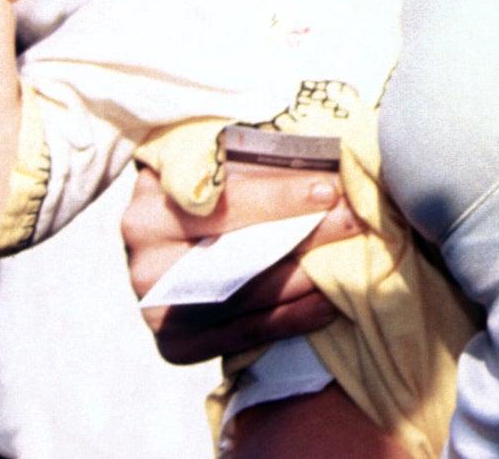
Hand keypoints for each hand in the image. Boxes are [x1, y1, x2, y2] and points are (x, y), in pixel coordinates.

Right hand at [123, 162, 360, 363]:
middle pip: (236, 251)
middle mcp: (144, 258)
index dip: (275, 196)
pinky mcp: (175, 346)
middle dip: (305, 235)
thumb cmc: (216, 185)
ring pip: (244, 295)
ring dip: (306, 277)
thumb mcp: (219, 156)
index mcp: (152, 203)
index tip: (328, 190)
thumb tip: (323, 153)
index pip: (220, 200)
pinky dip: (292, 318)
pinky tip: (331, 302)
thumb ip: (251, 154)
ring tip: (352, 258)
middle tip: (353, 221)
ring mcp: (156, 307)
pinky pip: (244, 334)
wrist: (181, 242)